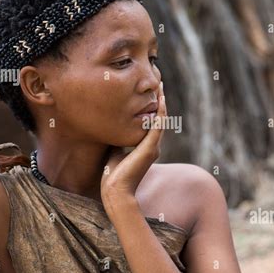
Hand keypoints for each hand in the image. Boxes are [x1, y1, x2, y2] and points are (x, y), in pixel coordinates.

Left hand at [101, 82, 165, 210]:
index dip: (152, 106)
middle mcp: (153, 146)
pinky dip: (160, 111)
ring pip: (161, 118)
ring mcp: (153, 147)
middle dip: (158, 99)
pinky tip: (160, 98)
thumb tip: (112, 125)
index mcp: (146, 147)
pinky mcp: (151, 148)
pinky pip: (158, 125)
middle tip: (159, 81)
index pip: (151, 122)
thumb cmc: (112, 174)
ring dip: (161, 101)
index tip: (149, 91)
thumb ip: (119, 138)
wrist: (115, 190)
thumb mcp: (115, 150)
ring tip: (161, 84)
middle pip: (159, 117)